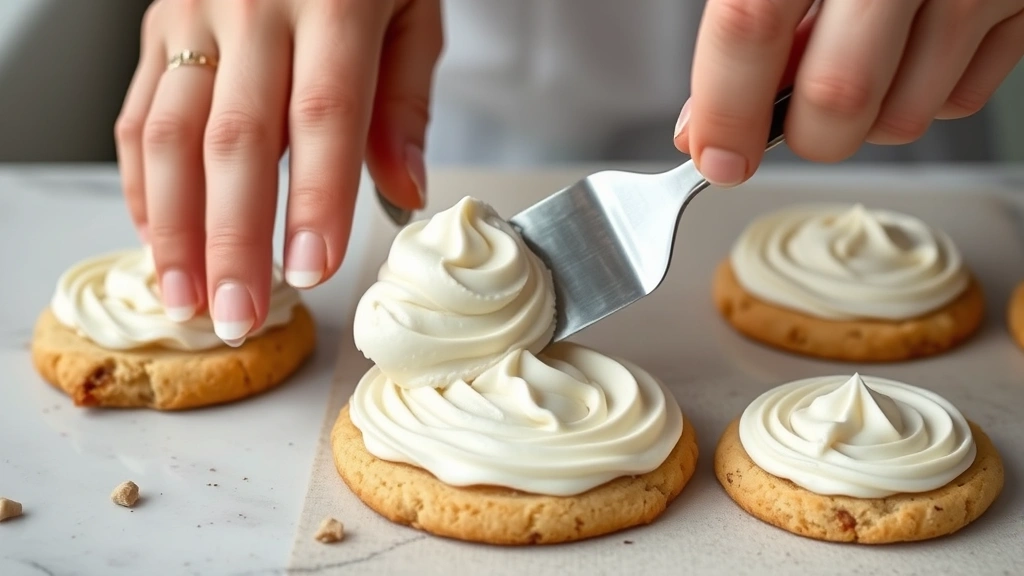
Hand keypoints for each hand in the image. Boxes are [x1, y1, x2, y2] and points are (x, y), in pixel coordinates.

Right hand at [115, 0, 441, 344]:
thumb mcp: (414, 11)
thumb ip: (405, 101)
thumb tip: (402, 193)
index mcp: (334, 1)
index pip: (324, 117)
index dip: (315, 201)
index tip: (312, 272)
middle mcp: (255, 4)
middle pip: (237, 139)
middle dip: (233, 239)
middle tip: (238, 314)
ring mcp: (196, 13)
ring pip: (172, 133)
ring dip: (172, 226)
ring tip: (184, 298)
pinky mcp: (159, 23)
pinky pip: (141, 112)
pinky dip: (145, 183)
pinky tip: (157, 237)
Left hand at [674, 0, 1023, 186]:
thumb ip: (748, 24)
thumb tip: (705, 122)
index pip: (752, 26)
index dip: (726, 108)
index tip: (717, 157)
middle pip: (836, 95)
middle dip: (804, 133)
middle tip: (793, 118)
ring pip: (902, 118)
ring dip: (865, 121)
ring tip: (862, 65)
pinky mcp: (1022, 6)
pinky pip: (960, 101)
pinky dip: (923, 98)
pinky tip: (911, 52)